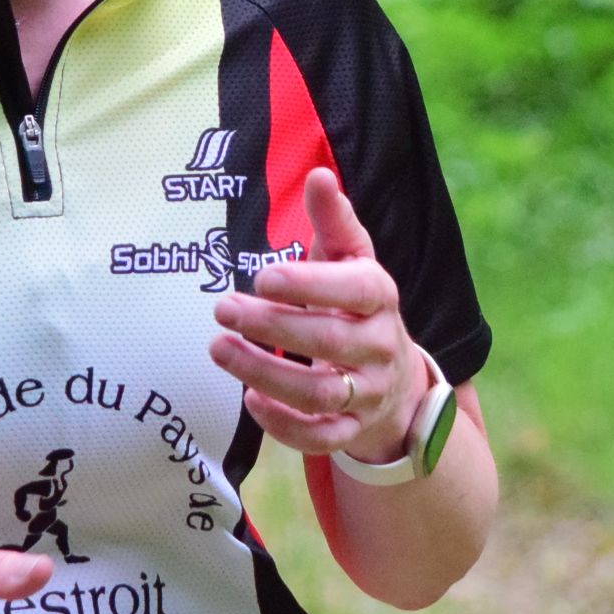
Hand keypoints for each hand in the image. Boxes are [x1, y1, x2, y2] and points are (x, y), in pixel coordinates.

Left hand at [209, 165, 422, 463]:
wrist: (395, 379)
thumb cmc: (357, 306)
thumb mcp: (352, 260)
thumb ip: (334, 221)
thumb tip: (319, 175)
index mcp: (380, 298)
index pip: (355, 291)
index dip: (310, 284)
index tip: (262, 275)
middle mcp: (379, 347)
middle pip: (328, 342)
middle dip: (271, 326)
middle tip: (223, 308)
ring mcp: (366, 393)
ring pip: (320, 393)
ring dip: (264, 374)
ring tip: (218, 348)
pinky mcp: (350, 430)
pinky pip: (321, 438)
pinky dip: (285, 426)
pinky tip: (249, 400)